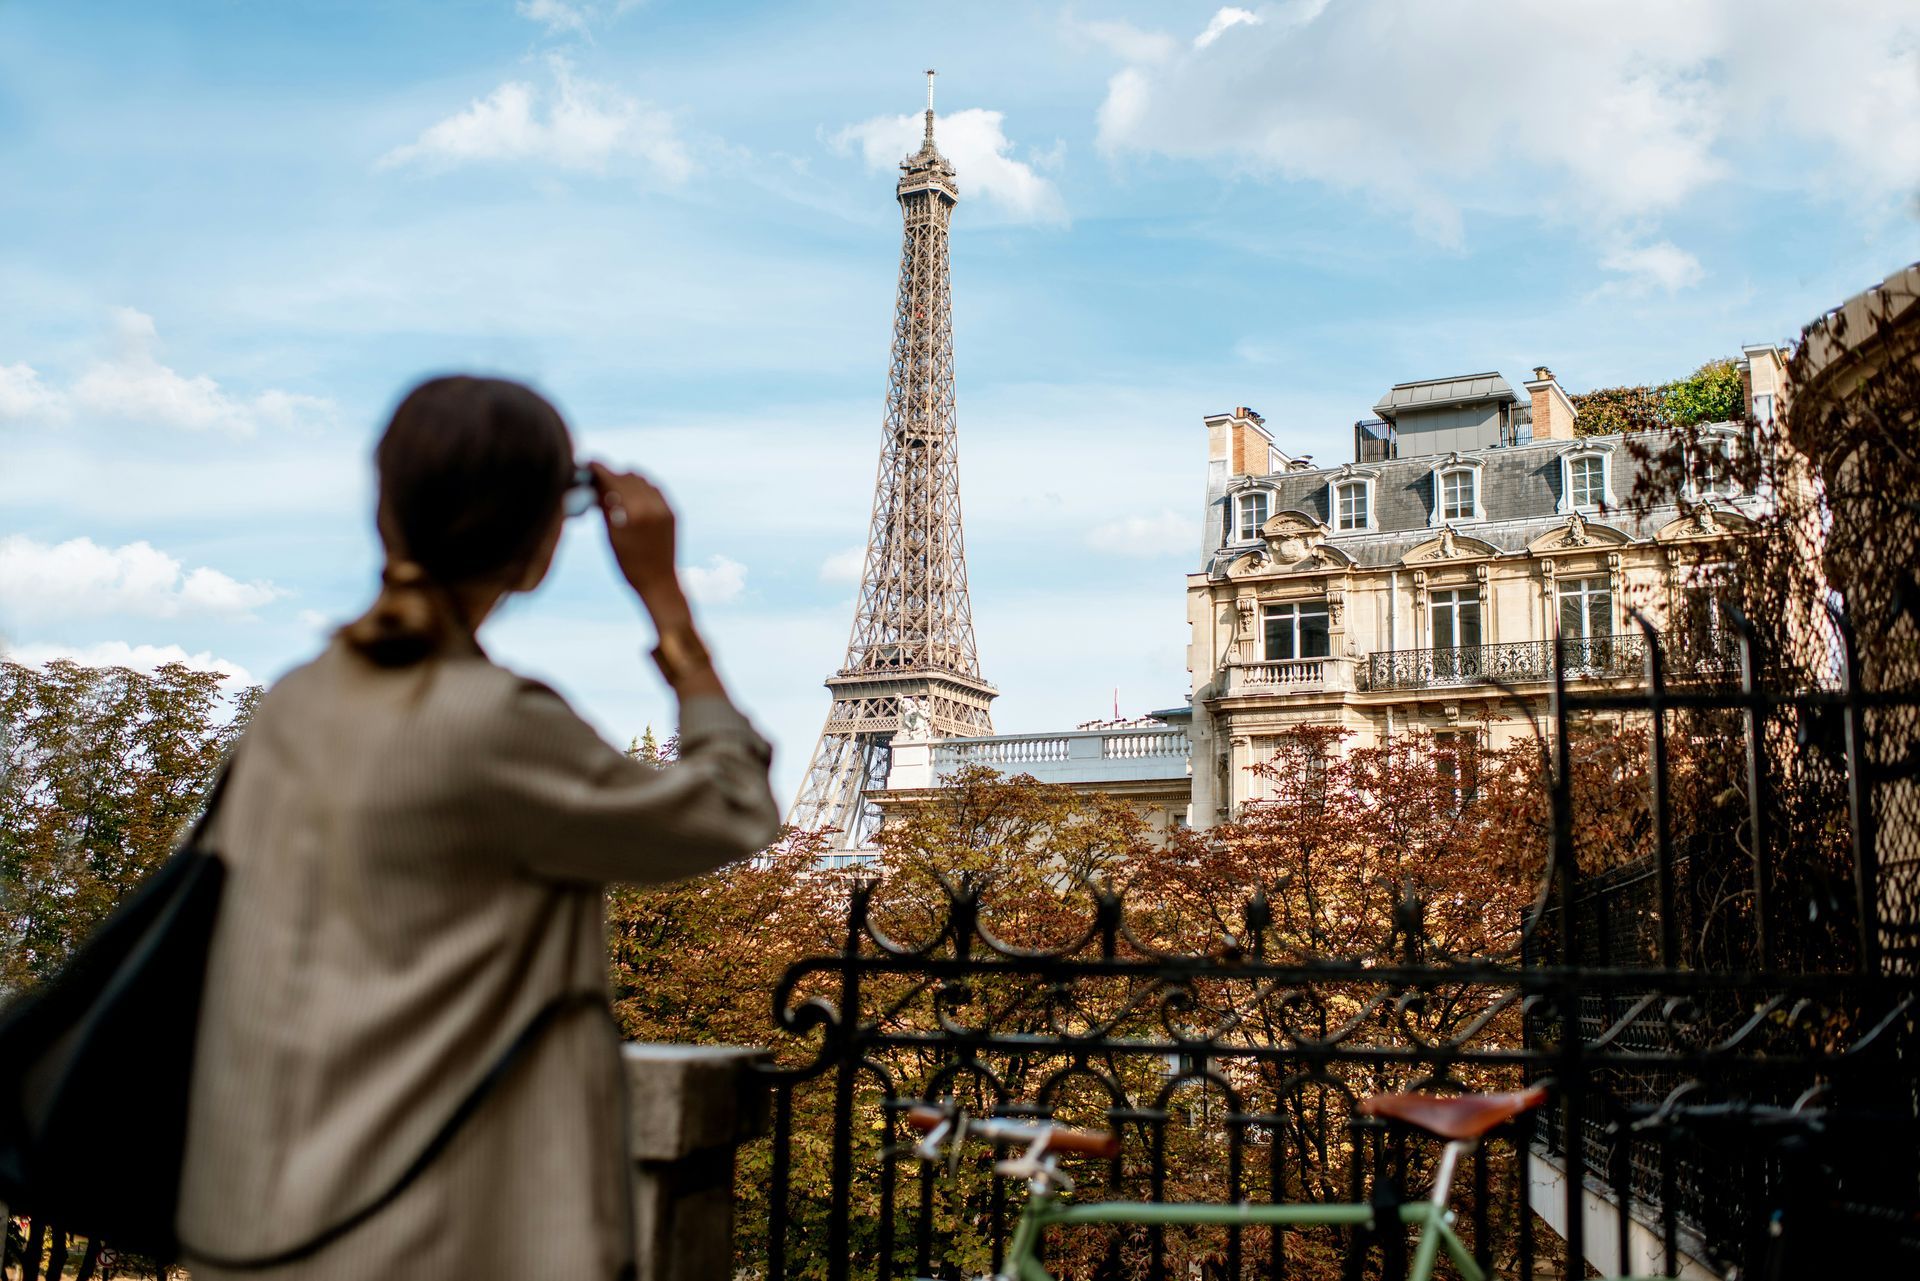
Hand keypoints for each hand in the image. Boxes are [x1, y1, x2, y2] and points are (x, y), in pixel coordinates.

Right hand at [589, 462, 679, 606]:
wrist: (659, 583)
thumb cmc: (629, 564)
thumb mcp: (611, 535)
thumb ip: (603, 507)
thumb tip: (593, 484)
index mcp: (633, 513)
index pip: (612, 480)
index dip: (598, 469)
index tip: (588, 463)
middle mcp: (651, 506)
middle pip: (627, 476)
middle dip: (611, 475)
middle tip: (596, 479)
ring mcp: (664, 508)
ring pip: (641, 479)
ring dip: (626, 479)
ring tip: (612, 489)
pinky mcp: (672, 512)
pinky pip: (654, 489)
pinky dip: (640, 487)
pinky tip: (630, 495)